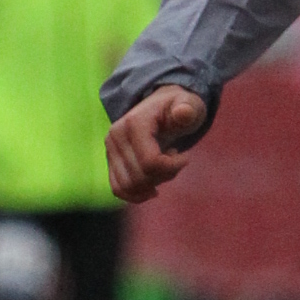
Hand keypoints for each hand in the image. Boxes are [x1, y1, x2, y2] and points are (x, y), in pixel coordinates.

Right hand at [106, 83, 207, 203]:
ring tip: (164, 168)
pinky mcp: (110, 160)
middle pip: (140, 177)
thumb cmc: (179, 107)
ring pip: (129, 186)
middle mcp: (115, 136)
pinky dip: (137, 194)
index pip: (150, 162)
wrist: (161, 107)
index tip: (185, 157)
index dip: (173, 167)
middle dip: (164, 175)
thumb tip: (183, 113)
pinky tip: (154, 187)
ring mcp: (110, 149)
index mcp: (134, 123)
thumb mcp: (189, 104)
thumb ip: (188, 109)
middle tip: (175, 161)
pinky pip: (118, 189)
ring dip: (153, 185)